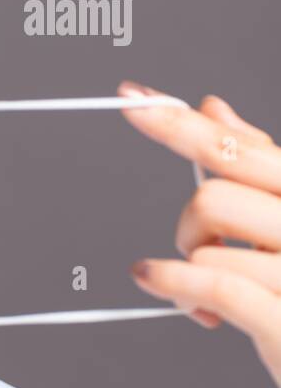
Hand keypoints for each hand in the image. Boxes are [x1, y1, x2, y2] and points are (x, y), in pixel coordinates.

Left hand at [119, 80, 280, 387]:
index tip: (129, 97)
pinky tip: (152, 278)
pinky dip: (173, 281)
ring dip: (187, 261)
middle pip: (217, 193)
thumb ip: (258, 164)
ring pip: (210, 236)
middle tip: (196, 250)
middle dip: (188, 223)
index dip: (179, 124)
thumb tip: (213, 108)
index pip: (239, 149)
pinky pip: (216, 284)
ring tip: (204, 290)